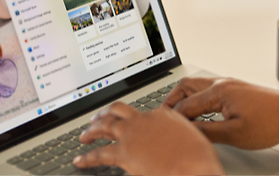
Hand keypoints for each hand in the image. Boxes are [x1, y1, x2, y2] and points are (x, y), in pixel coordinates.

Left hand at [73, 102, 223, 174]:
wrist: (194, 167)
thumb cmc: (198, 159)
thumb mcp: (193, 139)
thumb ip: (178, 136)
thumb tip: (174, 143)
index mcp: (162, 115)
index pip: (143, 112)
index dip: (134, 118)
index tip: (130, 122)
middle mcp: (144, 120)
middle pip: (118, 111)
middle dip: (105, 114)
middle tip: (97, 119)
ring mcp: (132, 135)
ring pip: (105, 126)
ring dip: (92, 130)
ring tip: (84, 136)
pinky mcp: (123, 153)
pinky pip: (100, 154)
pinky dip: (87, 157)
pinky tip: (80, 160)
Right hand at [164, 77, 278, 149]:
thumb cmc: (272, 122)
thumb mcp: (235, 134)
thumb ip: (208, 132)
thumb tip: (188, 133)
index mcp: (218, 91)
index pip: (185, 105)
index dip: (173, 119)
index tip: (165, 129)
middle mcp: (222, 83)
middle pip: (186, 87)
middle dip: (171, 101)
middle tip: (163, 117)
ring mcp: (230, 84)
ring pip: (197, 86)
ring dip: (184, 98)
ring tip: (178, 114)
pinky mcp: (237, 89)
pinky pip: (208, 88)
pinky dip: (197, 98)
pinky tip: (200, 110)